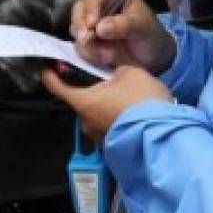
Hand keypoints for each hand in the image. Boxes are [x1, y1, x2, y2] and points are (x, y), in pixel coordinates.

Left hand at [41, 65, 171, 140]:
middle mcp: (85, 122)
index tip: (48, 66)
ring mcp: (98, 137)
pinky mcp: (112, 145)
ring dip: (107, 104)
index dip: (50, 74)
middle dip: (92, 89)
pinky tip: (133, 112)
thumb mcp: (129, 72)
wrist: (163, 133)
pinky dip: (117, 117)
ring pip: (97, 114)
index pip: (56, 87)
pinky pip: (110, 126)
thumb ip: (114, 69)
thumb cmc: (141, 99)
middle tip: (109, 78)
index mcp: (83, 101)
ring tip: (127, 96)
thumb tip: (112, 74)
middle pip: (82, 100)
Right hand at [72, 0, 176, 74]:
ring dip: (88, 44)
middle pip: (79, 9)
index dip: (92, 7)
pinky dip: (89, 54)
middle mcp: (100, 7)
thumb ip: (124, 25)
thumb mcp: (143, 28)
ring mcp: (92, 25)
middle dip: (81, 25)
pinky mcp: (89, 42)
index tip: (93, 23)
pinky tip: (106, 60)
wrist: (152, 60)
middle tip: (87, 39)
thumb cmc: (151, 37)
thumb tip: (100, 27)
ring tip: (109, 56)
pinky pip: (79, 46)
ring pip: (76, 29)